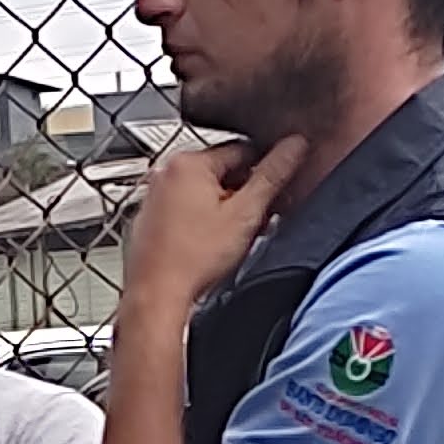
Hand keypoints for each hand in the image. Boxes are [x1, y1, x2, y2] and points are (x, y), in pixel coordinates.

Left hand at [122, 136, 308, 310]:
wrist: (157, 296)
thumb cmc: (191, 260)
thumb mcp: (245, 215)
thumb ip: (272, 176)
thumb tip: (293, 148)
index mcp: (189, 162)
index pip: (242, 150)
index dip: (265, 172)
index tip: (276, 190)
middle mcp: (166, 173)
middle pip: (221, 172)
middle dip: (243, 194)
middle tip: (255, 221)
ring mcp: (154, 197)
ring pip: (202, 193)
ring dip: (223, 210)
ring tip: (232, 237)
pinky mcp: (150, 220)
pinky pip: (184, 211)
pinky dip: (200, 222)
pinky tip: (209, 245)